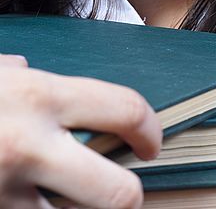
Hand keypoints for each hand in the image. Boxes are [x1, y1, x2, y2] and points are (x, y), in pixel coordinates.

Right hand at [0, 54, 161, 208]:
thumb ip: (14, 74)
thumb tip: (21, 69)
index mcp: (40, 95)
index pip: (125, 110)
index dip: (150, 130)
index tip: (152, 143)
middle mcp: (30, 144)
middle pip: (117, 190)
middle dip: (128, 194)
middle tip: (125, 190)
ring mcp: (6, 188)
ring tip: (75, 197)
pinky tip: (33, 202)